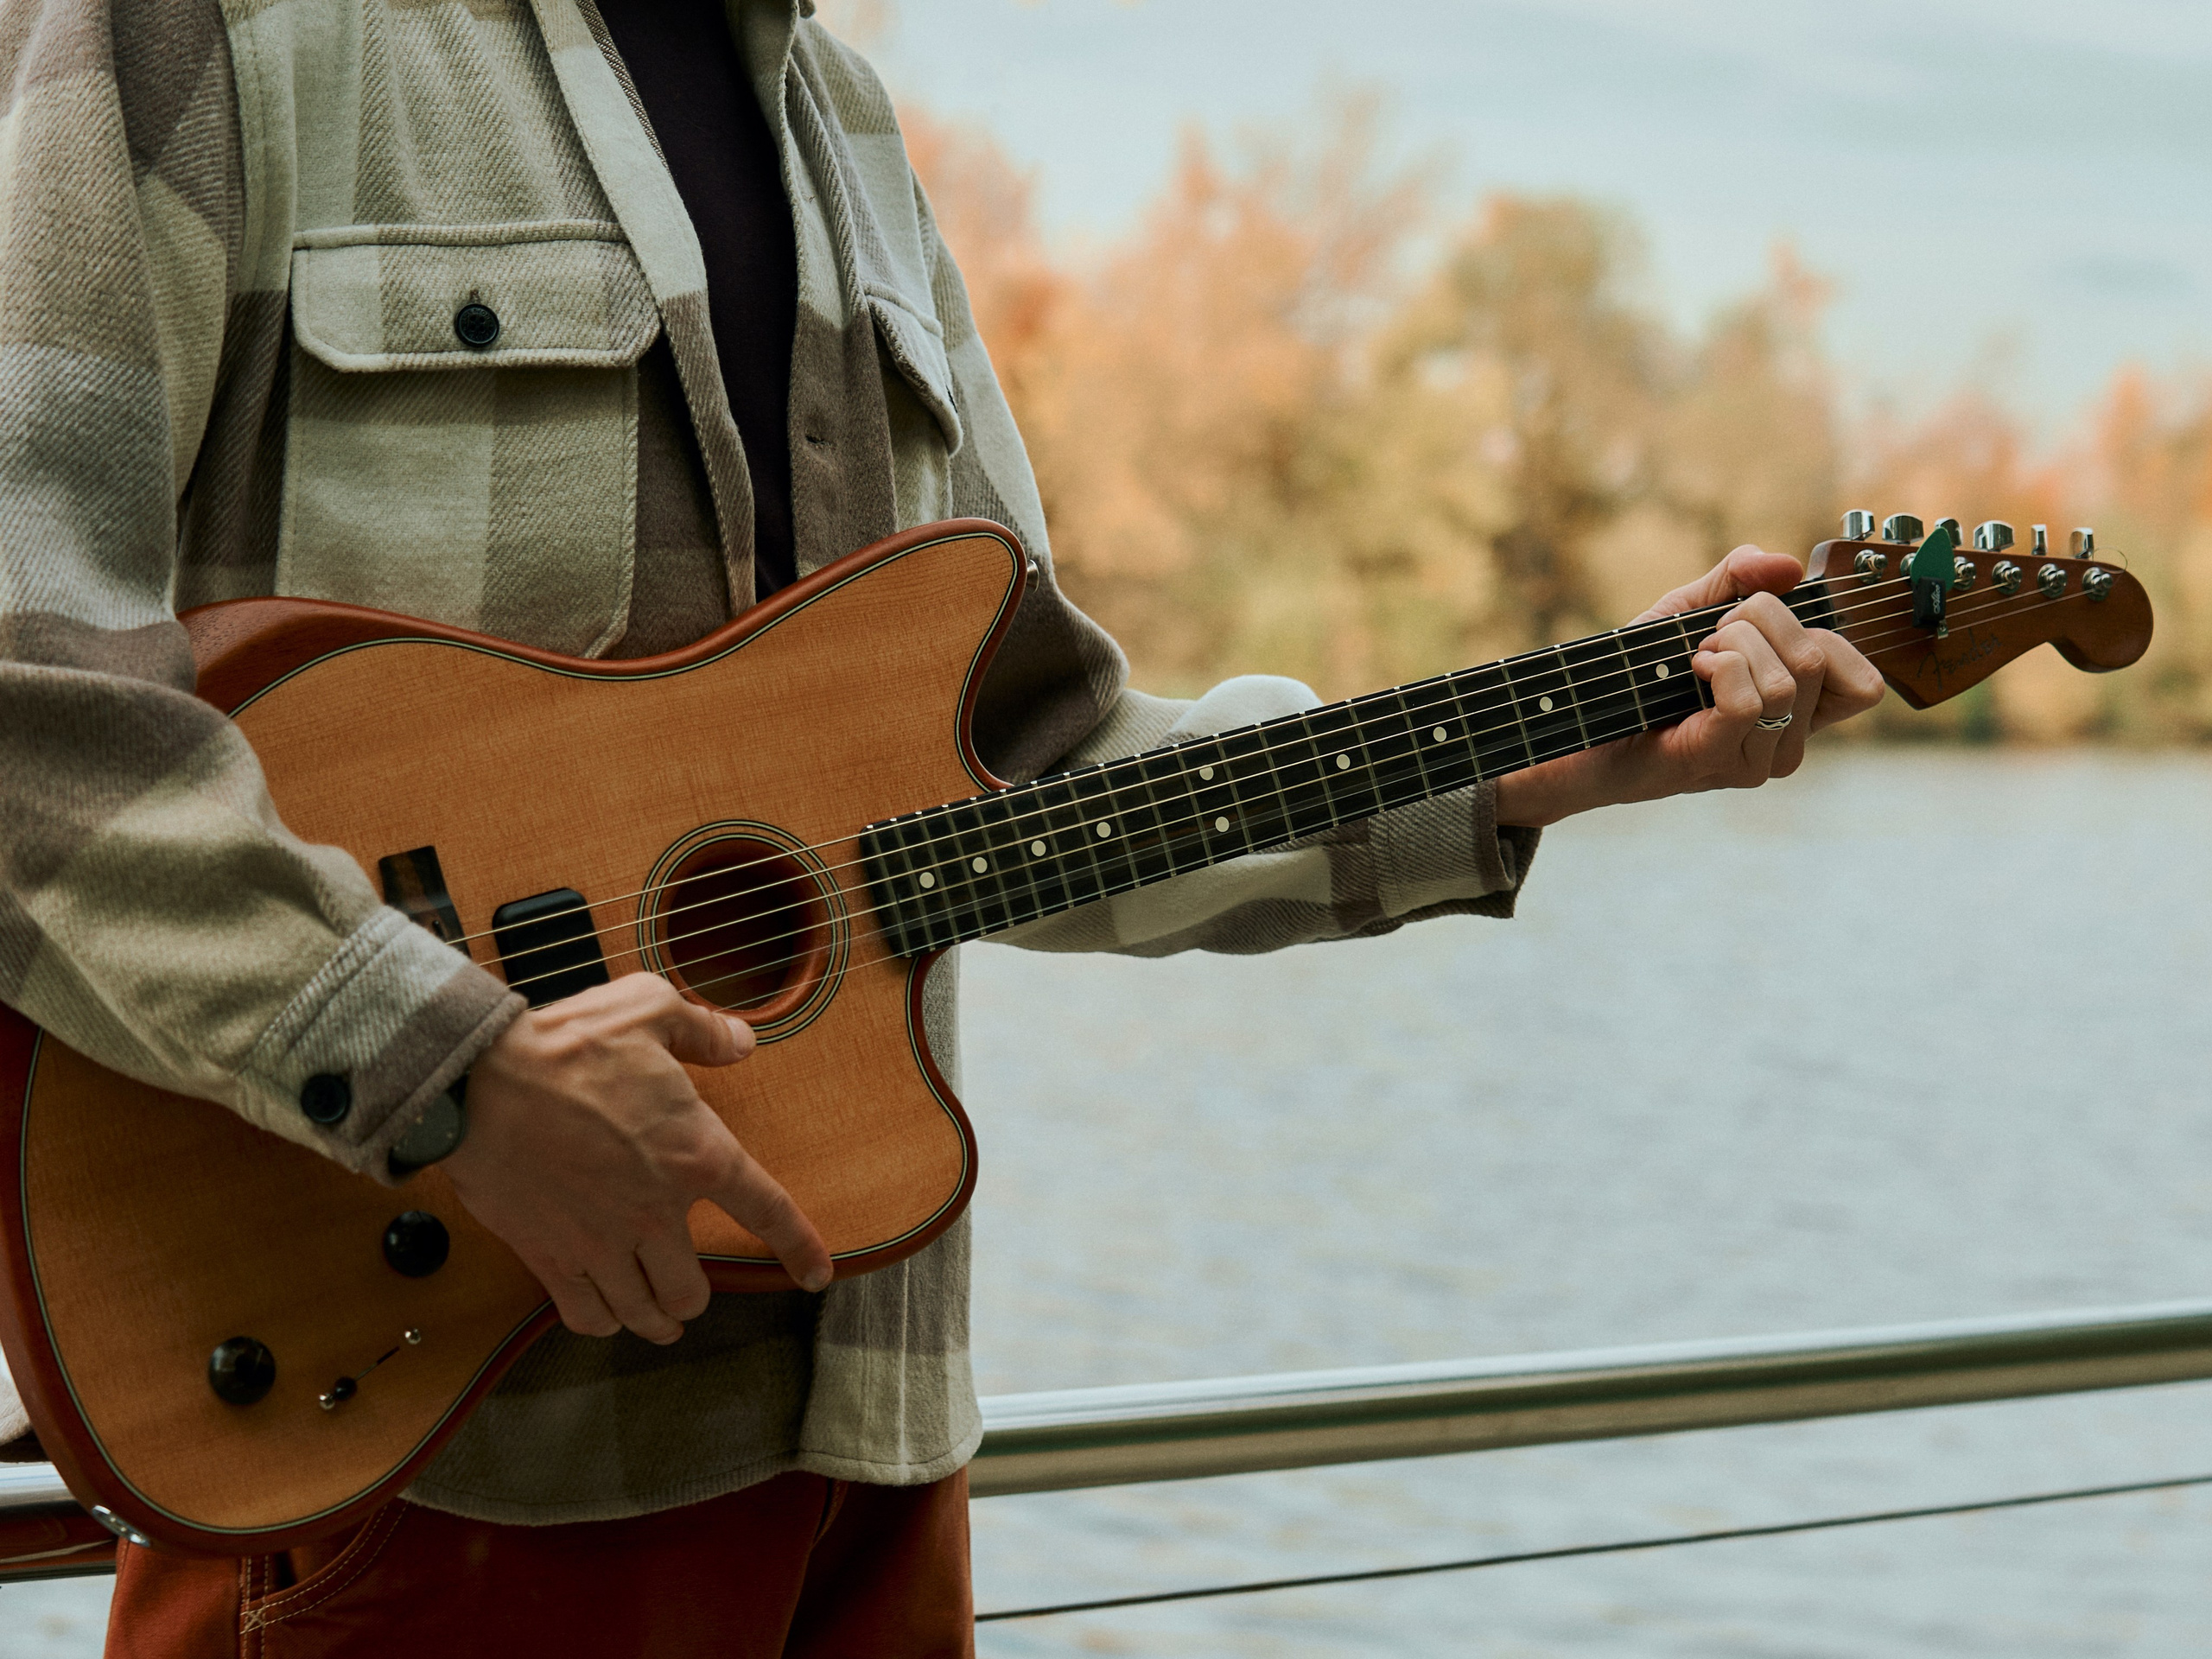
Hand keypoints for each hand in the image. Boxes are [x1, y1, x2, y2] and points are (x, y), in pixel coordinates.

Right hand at [443, 973, 831, 1343]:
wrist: (476, 1080)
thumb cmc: (564, 1044)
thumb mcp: (649, 1008)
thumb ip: (704, 1029)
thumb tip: (740, 1042)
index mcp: (696, 1153)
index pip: (768, 1212)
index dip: (800, 1247)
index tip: (815, 1275)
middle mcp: (655, 1211)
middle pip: (693, 1289)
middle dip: (694, 1295)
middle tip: (687, 1286)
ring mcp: (601, 1241)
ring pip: (644, 1313)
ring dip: (655, 1319)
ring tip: (657, 1317)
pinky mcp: (549, 1255)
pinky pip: (585, 1315)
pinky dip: (600, 1321)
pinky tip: (603, 1313)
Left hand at [1493, 544, 1884, 827]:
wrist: (1574, 733)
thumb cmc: (1635, 680)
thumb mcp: (1689, 614)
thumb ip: (1736, 579)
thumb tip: (1786, 565)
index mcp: (1796, 715)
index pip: (1865, 682)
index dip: (1822, 633)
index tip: (1762, 621)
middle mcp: (1787, 745)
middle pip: (1818, 658)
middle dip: (1760, 620)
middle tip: (1712, 635)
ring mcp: (1755, 760)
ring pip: (1786, 677)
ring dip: (1733, 644)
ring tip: (1695, 657)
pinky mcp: (1716, 761)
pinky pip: (1750, 700)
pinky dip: (1721, 667)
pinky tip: (1692, 669)